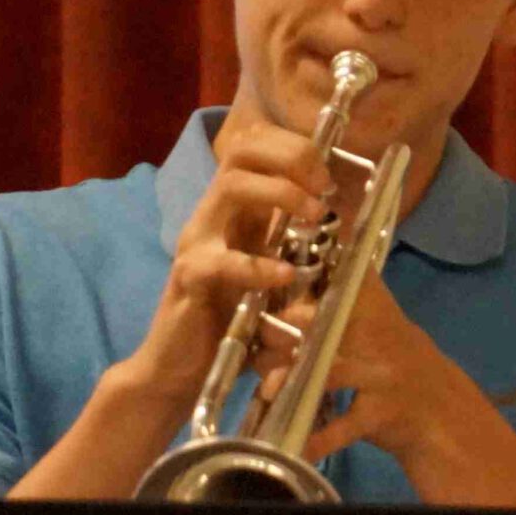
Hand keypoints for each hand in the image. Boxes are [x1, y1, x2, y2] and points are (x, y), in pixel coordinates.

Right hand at [121, 119, 332, 403]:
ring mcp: (197, 242)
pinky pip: (221, 261)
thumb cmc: (227, 322)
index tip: (327, 176)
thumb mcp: (265, 274)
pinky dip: (257, 266)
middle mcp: (211, 216)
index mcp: (232, 211)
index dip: (293, 146)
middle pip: (242, 151)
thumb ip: (287, 245)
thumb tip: (337, 223)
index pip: (253, 145)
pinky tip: (284, 277)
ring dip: (281, 194)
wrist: (177, 368)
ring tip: (314, 218)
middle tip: (323, 187)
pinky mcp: (189, 278)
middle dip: (291, 157)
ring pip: (231, 187)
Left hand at [261, 273, 515, 509]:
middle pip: (327, 324)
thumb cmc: (396, 364)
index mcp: (377, 309)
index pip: (348, 278)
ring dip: (291, 380)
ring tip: (265, 387)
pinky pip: (345, 425)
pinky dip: (319, 437)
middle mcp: (381, 336)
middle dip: (289, 328)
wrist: (442, 414)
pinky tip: (296, 442)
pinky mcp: (383, 412)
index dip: (319, 268)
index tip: (284, 263)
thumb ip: (345, 301)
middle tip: (259, 333)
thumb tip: (290, 288)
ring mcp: (383, 374)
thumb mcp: (378, 325)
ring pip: (329, 371)